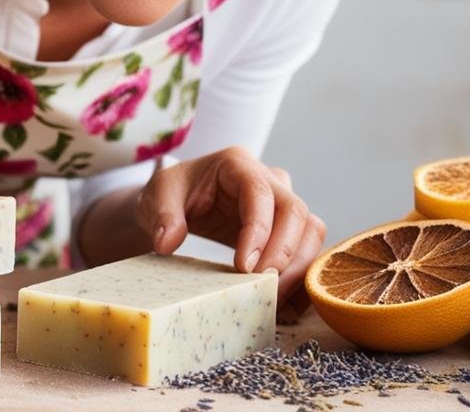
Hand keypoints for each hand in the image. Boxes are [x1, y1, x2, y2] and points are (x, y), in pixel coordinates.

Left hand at [136, 146, 324, 301]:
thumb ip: (163, 216)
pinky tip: (287, 304)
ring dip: (299, 267)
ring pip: (311, 230)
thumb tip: (167, 243)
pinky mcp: (288, 228)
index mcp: (237, 164)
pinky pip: (309, 248)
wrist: (181, 202)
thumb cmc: (174, 193)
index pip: (260, 193)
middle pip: (295, 211)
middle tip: (264, 286)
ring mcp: (283, 203)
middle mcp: (269, 180)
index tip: (244, 266)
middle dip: (284, 253)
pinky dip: (302, 276)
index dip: (259, 230)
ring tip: (275, 299)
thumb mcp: (158, 196)